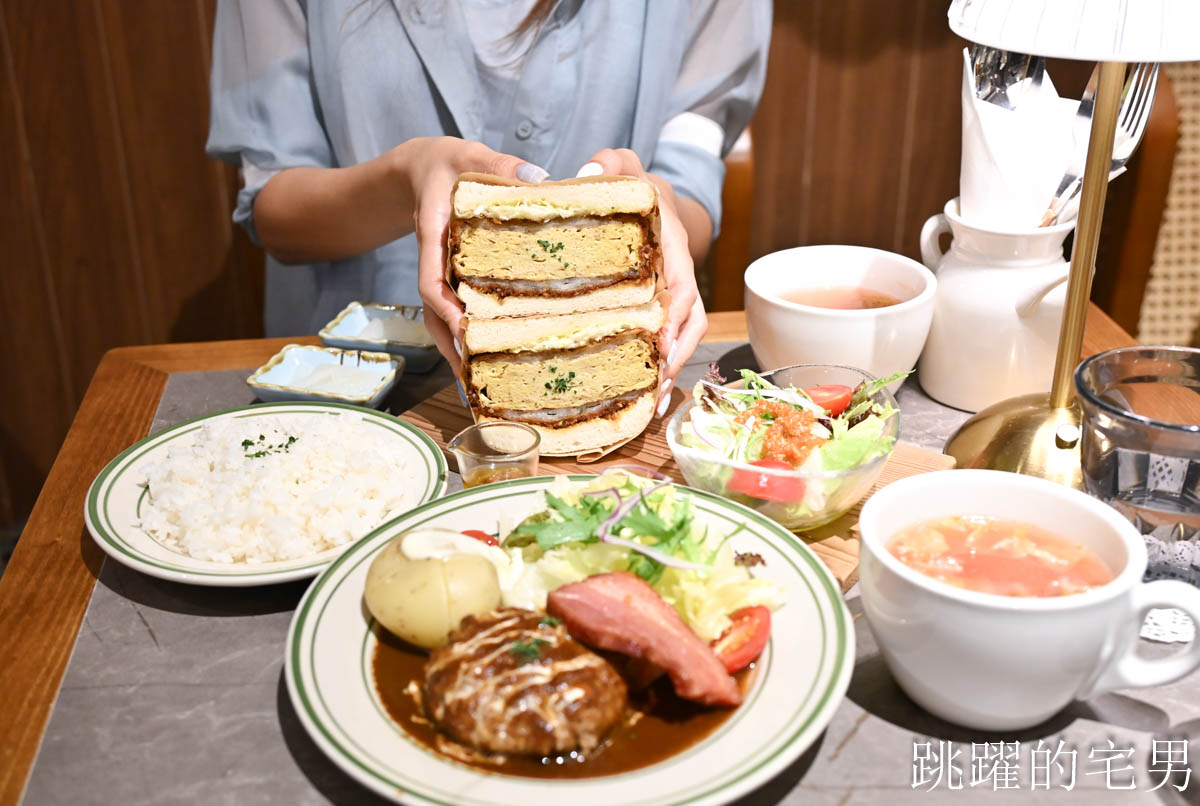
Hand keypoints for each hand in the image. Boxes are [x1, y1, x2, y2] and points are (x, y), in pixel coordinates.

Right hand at [404, 137, 546, 373]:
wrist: (416, 171)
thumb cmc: (445, 164)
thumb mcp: (468, 156)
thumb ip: (499, 165)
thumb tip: (538, 178)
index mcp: (433, 235)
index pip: (431, 281)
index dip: (445, 309)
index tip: (463, 330)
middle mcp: (434, 263)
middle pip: (434, 315)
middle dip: (452, 346)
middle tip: (475, 378)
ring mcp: (440, 274)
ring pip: (440, 320)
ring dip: (456, 350)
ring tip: (479, 383)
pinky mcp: (450, 280)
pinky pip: (452, 312)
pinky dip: (464, 336)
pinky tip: (485, 357)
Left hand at [577, 150, 707, 413]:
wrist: (647, 192)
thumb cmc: (631, 180)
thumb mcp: (621, 164)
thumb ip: (609, 163)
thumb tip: (590, 171)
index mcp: (671, 243)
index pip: (682, 284)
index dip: (675, 318)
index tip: (662, 345)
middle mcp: (678, 271)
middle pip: (690, 321)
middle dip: (677, 357)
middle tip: (658, 390)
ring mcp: (670, 291)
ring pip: (682, 335)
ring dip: (671, 369)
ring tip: (654, 403)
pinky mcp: (658, 306)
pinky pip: (665, 338)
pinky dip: (659, 366)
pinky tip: (646, 396)